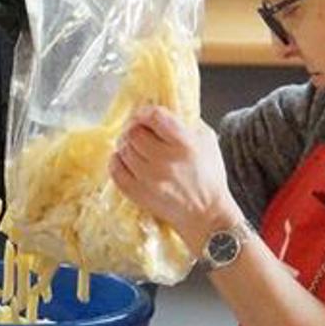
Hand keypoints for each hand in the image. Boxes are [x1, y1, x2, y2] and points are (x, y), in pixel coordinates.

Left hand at [109, 105, 239, 251]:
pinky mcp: (137, 193)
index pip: (154, 116)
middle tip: (139, 132)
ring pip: (123, 149)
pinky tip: (127, 160)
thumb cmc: (209, 177)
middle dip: (135, 128)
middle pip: (134, 132)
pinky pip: (115, 169)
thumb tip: (165, 111)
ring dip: (127, 144)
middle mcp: (164, 160)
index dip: (146, 112)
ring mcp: (148, 178)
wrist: (205, 214)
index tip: (146, 116)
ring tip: (135, 147)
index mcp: (184, 144)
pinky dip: (118, 161)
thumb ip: (188, 123)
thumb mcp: (208, 142)